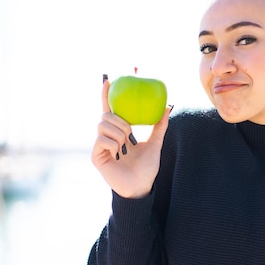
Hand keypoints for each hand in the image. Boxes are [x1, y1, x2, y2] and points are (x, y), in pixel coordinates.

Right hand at [91, 77, 171, 198]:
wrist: (141, 186)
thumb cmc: (147, 167)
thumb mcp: (156, 143)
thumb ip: (160, 125)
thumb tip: (168, 106)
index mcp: (119, 131)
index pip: (111, 108)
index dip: (107, 93)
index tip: (108, 78)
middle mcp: (107, 136)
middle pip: (106, 114)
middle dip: (120, 121)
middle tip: (130, 134)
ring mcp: (100, 145)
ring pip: (103, 125)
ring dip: (119, 133)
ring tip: (126, 146)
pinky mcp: (96, 155)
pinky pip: (102, 139)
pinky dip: (114, 145)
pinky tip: (119, 154)